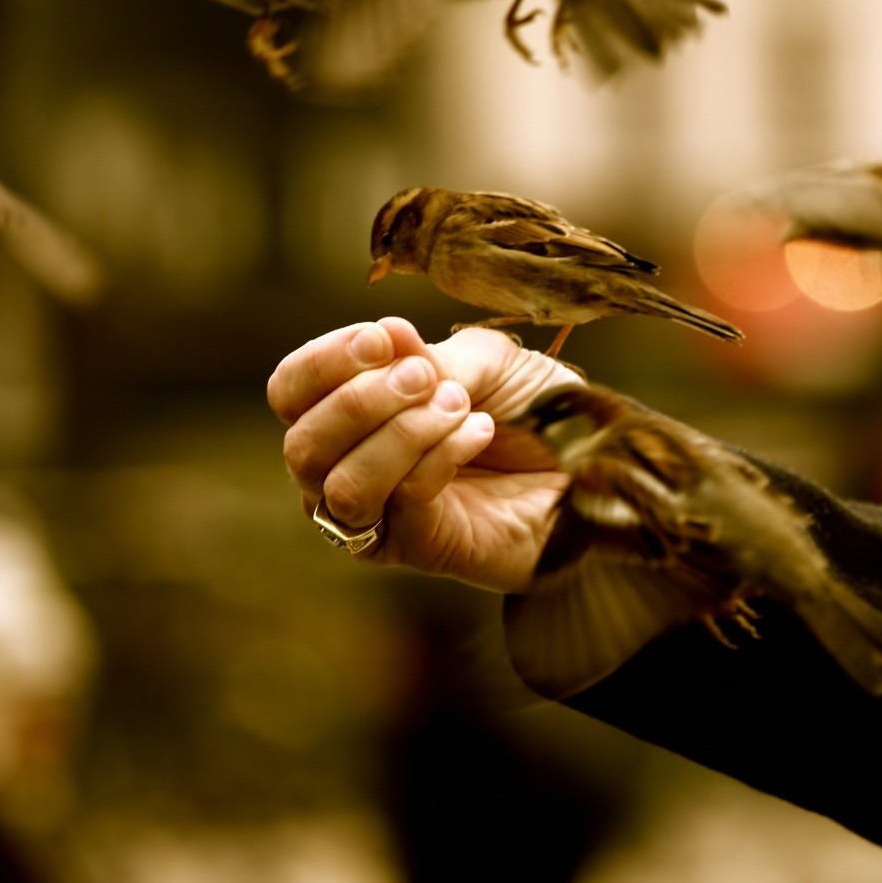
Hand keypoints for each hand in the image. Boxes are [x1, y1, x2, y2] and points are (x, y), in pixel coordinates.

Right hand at [266, 317, 581, 592]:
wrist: (591, 470)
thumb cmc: (532, 413)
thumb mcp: (487, 361)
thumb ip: (432, 355)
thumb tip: (387, 334)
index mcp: (348, 413)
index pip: (290, 391)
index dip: (324, 362)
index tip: (382, 338)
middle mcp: (346, 468)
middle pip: (302, 443)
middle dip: (361, 400)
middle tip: (428, 378)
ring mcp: (378, 516)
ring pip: (340, 484)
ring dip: (400, 433)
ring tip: (459, 407)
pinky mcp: (416, 548)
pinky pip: (401, 502)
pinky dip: (438, 456)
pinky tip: (479, 431)